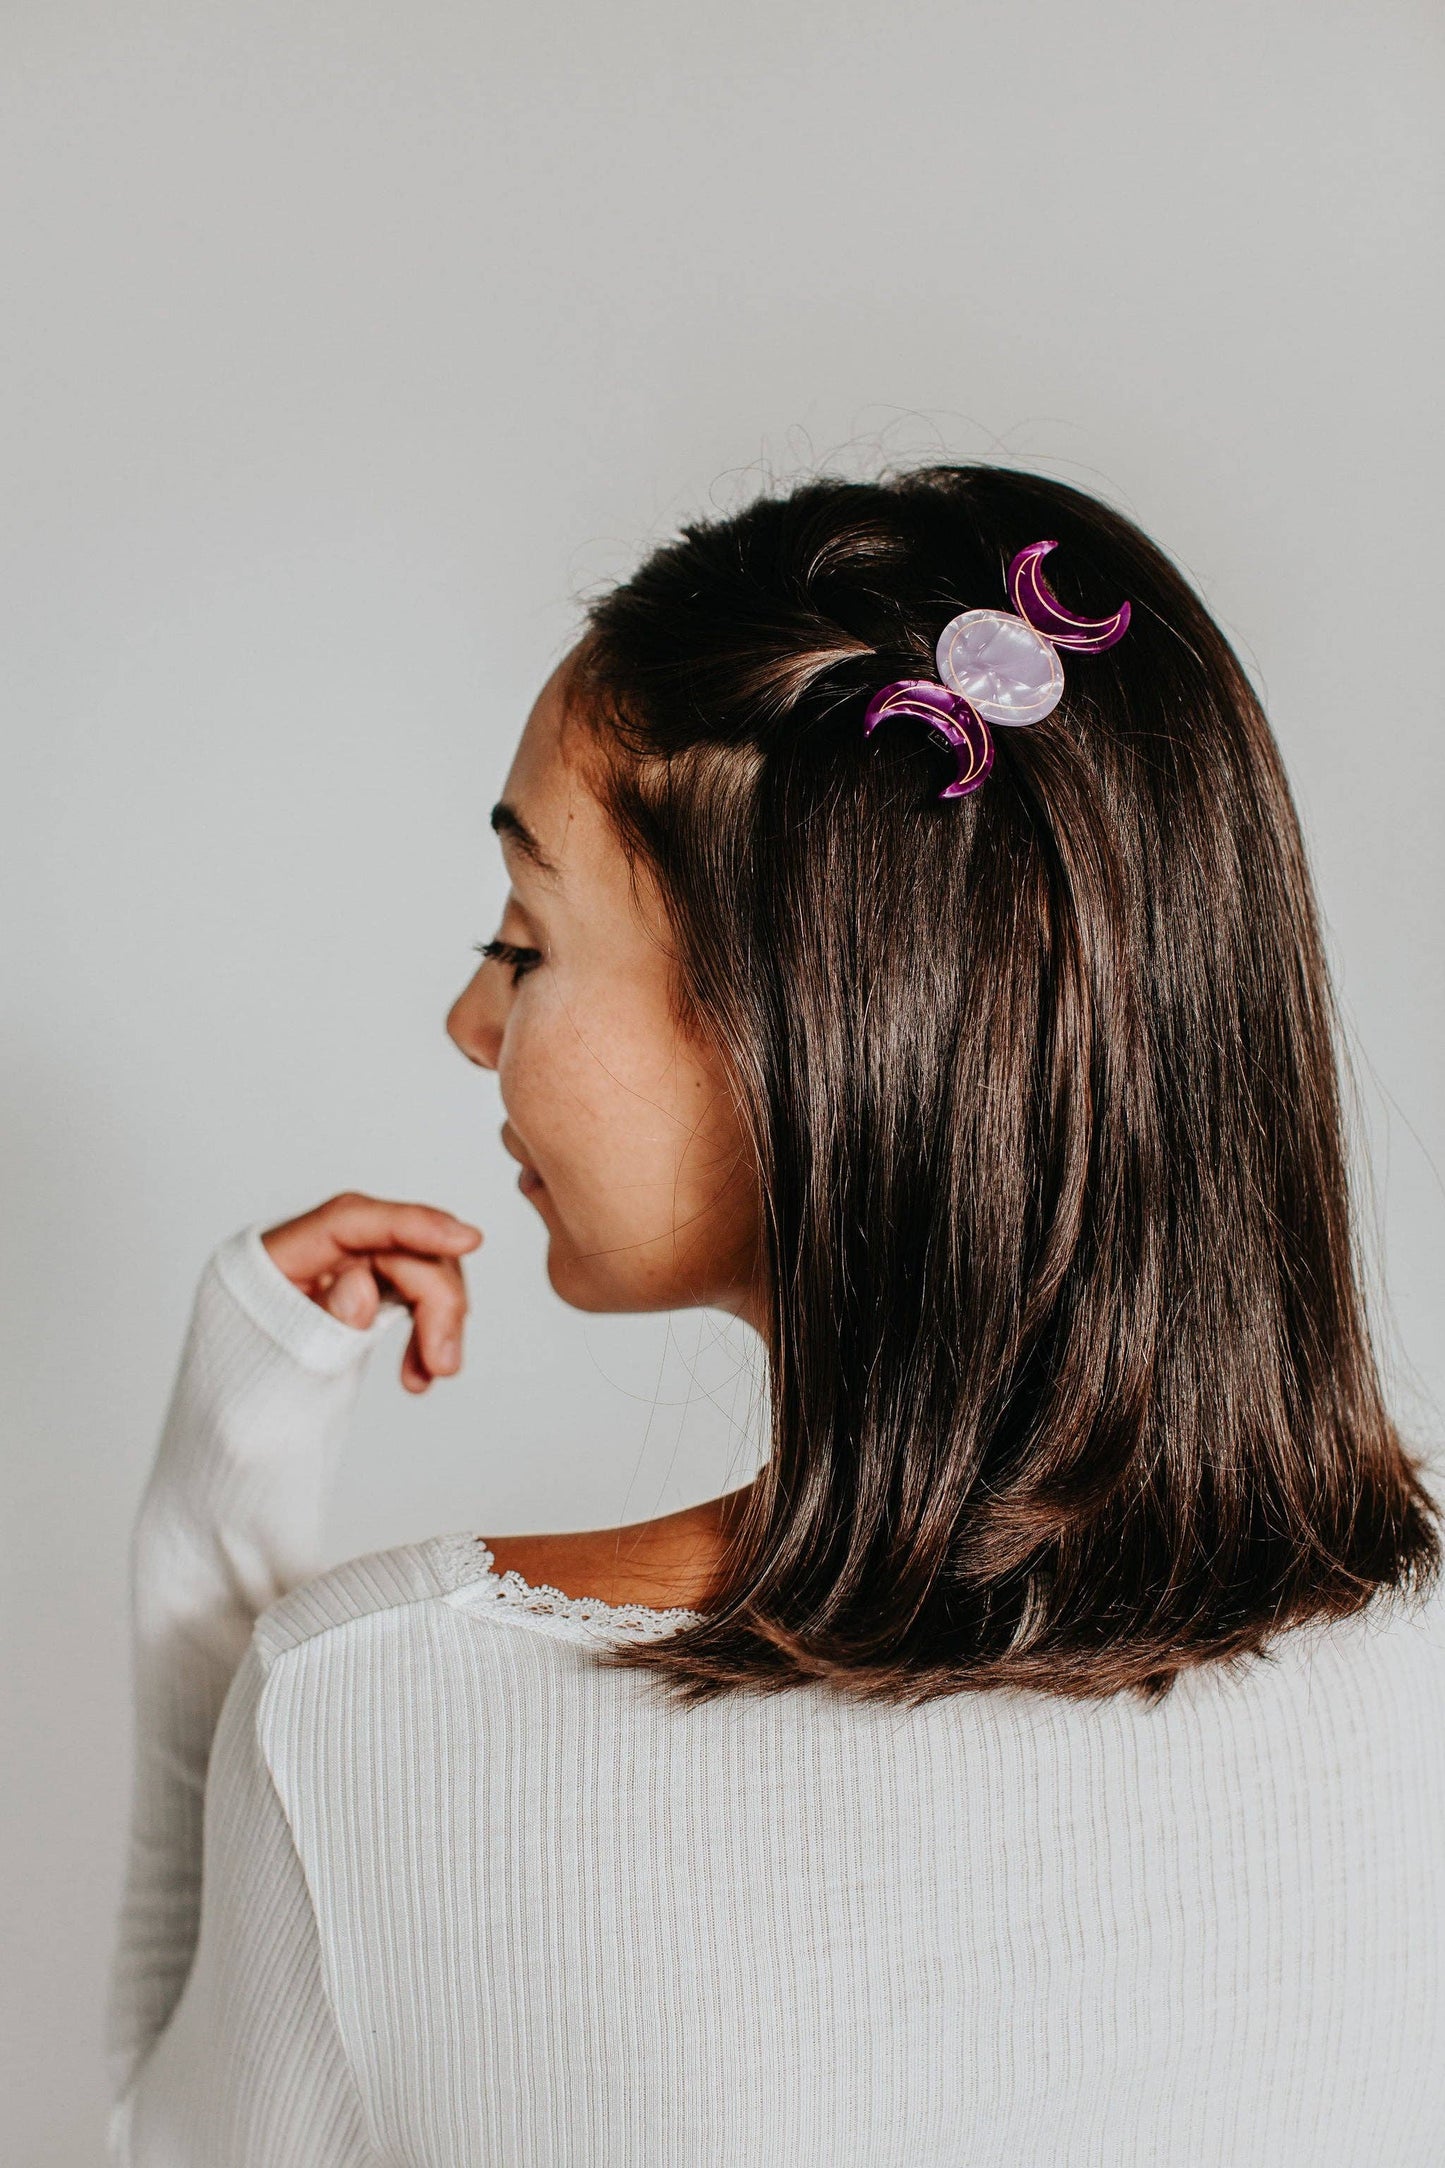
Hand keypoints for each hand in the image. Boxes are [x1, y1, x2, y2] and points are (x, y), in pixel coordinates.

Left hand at [260, 1191, 483, 1394]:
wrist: (233, 1404)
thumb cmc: (244, 1379)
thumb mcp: (271, 1361)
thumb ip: (320, 1322)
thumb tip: (362, 1287)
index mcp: (278, 1253)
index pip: (352, 1221)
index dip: (413, 1225)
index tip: (467, 1239)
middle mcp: (317, 1250)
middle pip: (397, 1249)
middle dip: (436, 1300)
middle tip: (444, 1363)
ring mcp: (343, 1267)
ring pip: (416, 1268)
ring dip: (437, 1319)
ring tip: (432, 1372)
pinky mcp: (363, 1287)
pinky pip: (410, 1295)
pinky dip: (425, 1330)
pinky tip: (421, 1368)